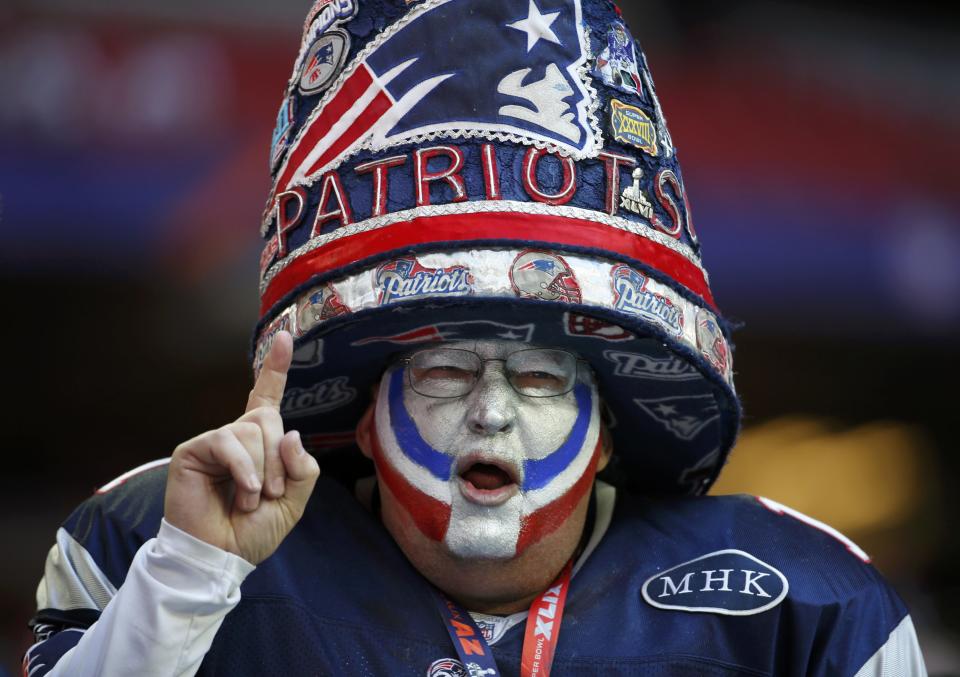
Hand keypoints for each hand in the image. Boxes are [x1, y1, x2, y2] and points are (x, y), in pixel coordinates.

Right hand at [164, 331, 320, 564]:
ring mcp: (214, 442)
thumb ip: (302, 468)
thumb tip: (291, 435)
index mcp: (260, 445)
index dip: (274, 369)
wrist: (221, 557)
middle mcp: (237, 437)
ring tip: (250, 498)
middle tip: (271, 492)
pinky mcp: (193, 450)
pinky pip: (229, 441)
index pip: (267, 398)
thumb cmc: (252, 532)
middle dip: (279, 458)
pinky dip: (243, 469)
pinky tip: (243, 492)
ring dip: (262, 470)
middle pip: (269, 418)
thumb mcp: (294, 501)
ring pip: (252, 430)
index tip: (282, 337)